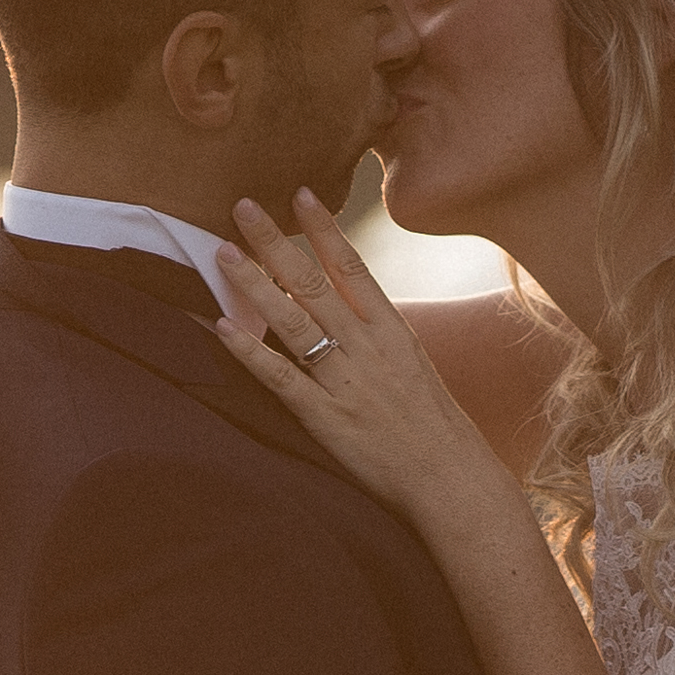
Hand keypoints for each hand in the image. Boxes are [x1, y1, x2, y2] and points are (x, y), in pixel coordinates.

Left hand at [212, 198, 514, 527]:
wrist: (452, 480)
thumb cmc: (435, 427)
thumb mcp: (413, 366)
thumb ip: (377, 334)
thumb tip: (340, 306)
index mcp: (393, 331)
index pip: (353, 268)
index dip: (324, 229)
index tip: (299, 194)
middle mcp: (368, 348)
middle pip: (313, 284)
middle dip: (276, 242)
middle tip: (243, 207)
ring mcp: (347, 382)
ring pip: (292, 322)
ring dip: (255, 284)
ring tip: (223, 253)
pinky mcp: (327, 420)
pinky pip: (281, 379)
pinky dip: (250, 352)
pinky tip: (223, 327)